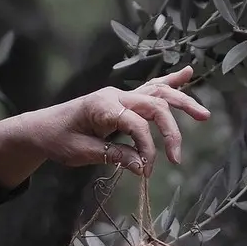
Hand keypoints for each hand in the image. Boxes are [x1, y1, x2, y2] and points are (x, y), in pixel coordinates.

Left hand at [0, 65, 209, 186]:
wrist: (42, 127)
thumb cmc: (58, 140)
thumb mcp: (82, 153)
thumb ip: (114, 156)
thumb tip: (143, 167)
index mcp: (101, 105)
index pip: (135, 124)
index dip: (146, 148)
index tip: (147, 171)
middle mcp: (114, 95)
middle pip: (153, 105)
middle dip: (170, 131)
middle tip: (177, 158)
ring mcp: (120, 94)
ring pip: (158, 93)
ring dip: (182, 102)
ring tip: (204, 114)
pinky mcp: (123, 99)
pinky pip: (151, 88)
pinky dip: (170, 82)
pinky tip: (188, 73)